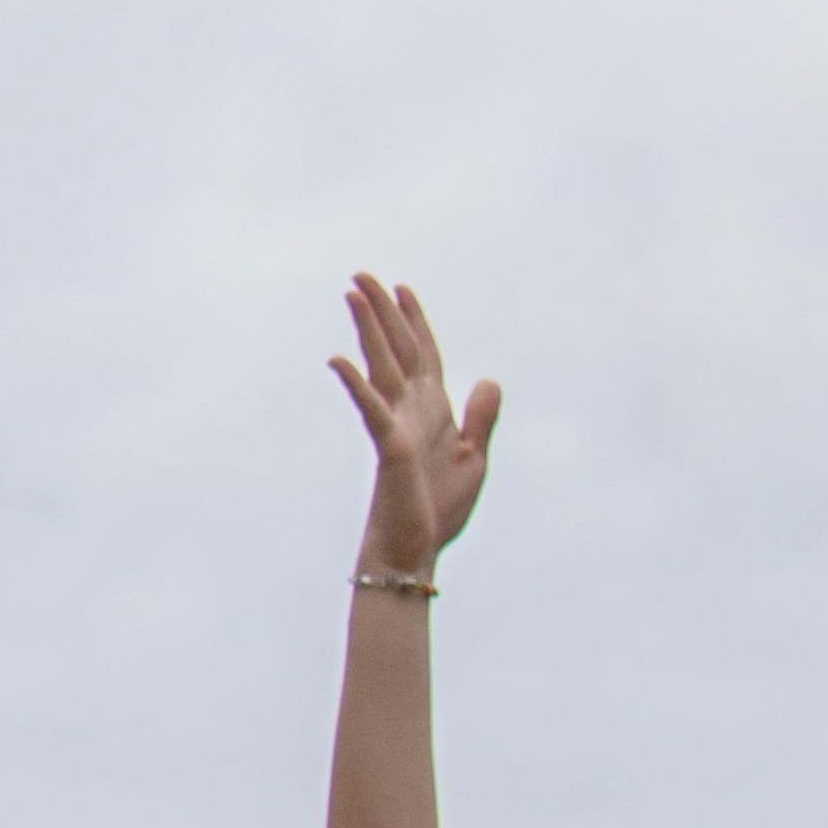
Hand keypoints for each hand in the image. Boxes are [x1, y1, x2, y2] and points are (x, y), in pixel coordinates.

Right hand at [331, 275, 500, 579]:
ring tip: (353, 295)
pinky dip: (357, 386)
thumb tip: (488, 379)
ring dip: (369, 330)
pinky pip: (372, 410)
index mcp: (434, 409)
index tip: (403, 289)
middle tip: (363, 276)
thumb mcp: (474, 458)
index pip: (423, 354)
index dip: (415, 321)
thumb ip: (481, 417)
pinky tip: (339, 361)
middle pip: (398, 349)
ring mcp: (398, 425)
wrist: (417, 550)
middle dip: (383, 312)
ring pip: (382, 366)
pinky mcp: (390, 447)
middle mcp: (412, 409)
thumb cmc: (439, 508)